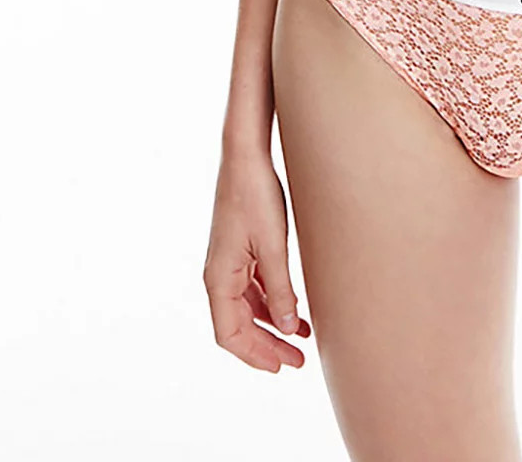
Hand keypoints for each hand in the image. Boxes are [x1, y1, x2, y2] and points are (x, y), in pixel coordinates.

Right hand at [203, 148, 311, 372]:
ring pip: (247, 308)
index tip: (282, 366)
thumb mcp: (273, 246)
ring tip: (302, 339)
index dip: (255, 354)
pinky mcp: (240, 249)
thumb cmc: (256, 196)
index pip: (230, 333)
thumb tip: (289, 328)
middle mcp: (219, 274)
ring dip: (272, 325)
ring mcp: (229, 262)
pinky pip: (253, 287)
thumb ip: (280, 288)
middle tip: (298, 361)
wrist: (246, 156)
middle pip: (239, 325)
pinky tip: (295, 308)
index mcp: (219, 278)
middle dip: (267, 345)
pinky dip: (272, 302)